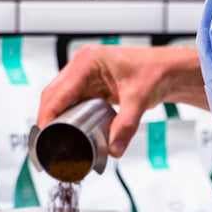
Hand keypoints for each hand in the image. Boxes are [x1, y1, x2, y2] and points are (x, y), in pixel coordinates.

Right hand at [37, 43, 204, 156]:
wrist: (168, 70)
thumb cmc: (155, 72)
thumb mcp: (139, 99)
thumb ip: (126, 125)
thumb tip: (113, 150)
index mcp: (88, 61)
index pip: (60, 90)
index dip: (49, 113)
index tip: (43, 133)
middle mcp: (82, 64)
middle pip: (54, 94)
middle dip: (48, 118)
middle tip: (46, 142)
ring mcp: (84, 74)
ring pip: (60, 98)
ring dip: (56, 117)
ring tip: (53, 139)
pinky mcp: (90, 83)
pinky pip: (72, 101)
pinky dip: (67, 115)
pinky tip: (66, 130)